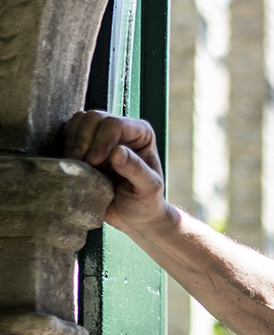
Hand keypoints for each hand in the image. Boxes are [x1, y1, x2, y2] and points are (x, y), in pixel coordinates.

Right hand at [61, 110, 168, 232]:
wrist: (132, 216)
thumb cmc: (145, 202)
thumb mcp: (148, 189)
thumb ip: (136, 170)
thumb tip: (117, 152)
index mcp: (141, 133)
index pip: (114, 124)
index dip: (101, 141)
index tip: (94, 163)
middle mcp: (121, 129)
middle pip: (93, 118)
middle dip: (83, 141)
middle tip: (83, 166)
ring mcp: (101, 134)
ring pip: (78, 122)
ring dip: (72, 143)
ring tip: (78, 167)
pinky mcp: (84, 143)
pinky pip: (67, 133)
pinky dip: (65, 146)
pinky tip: (72, 164)